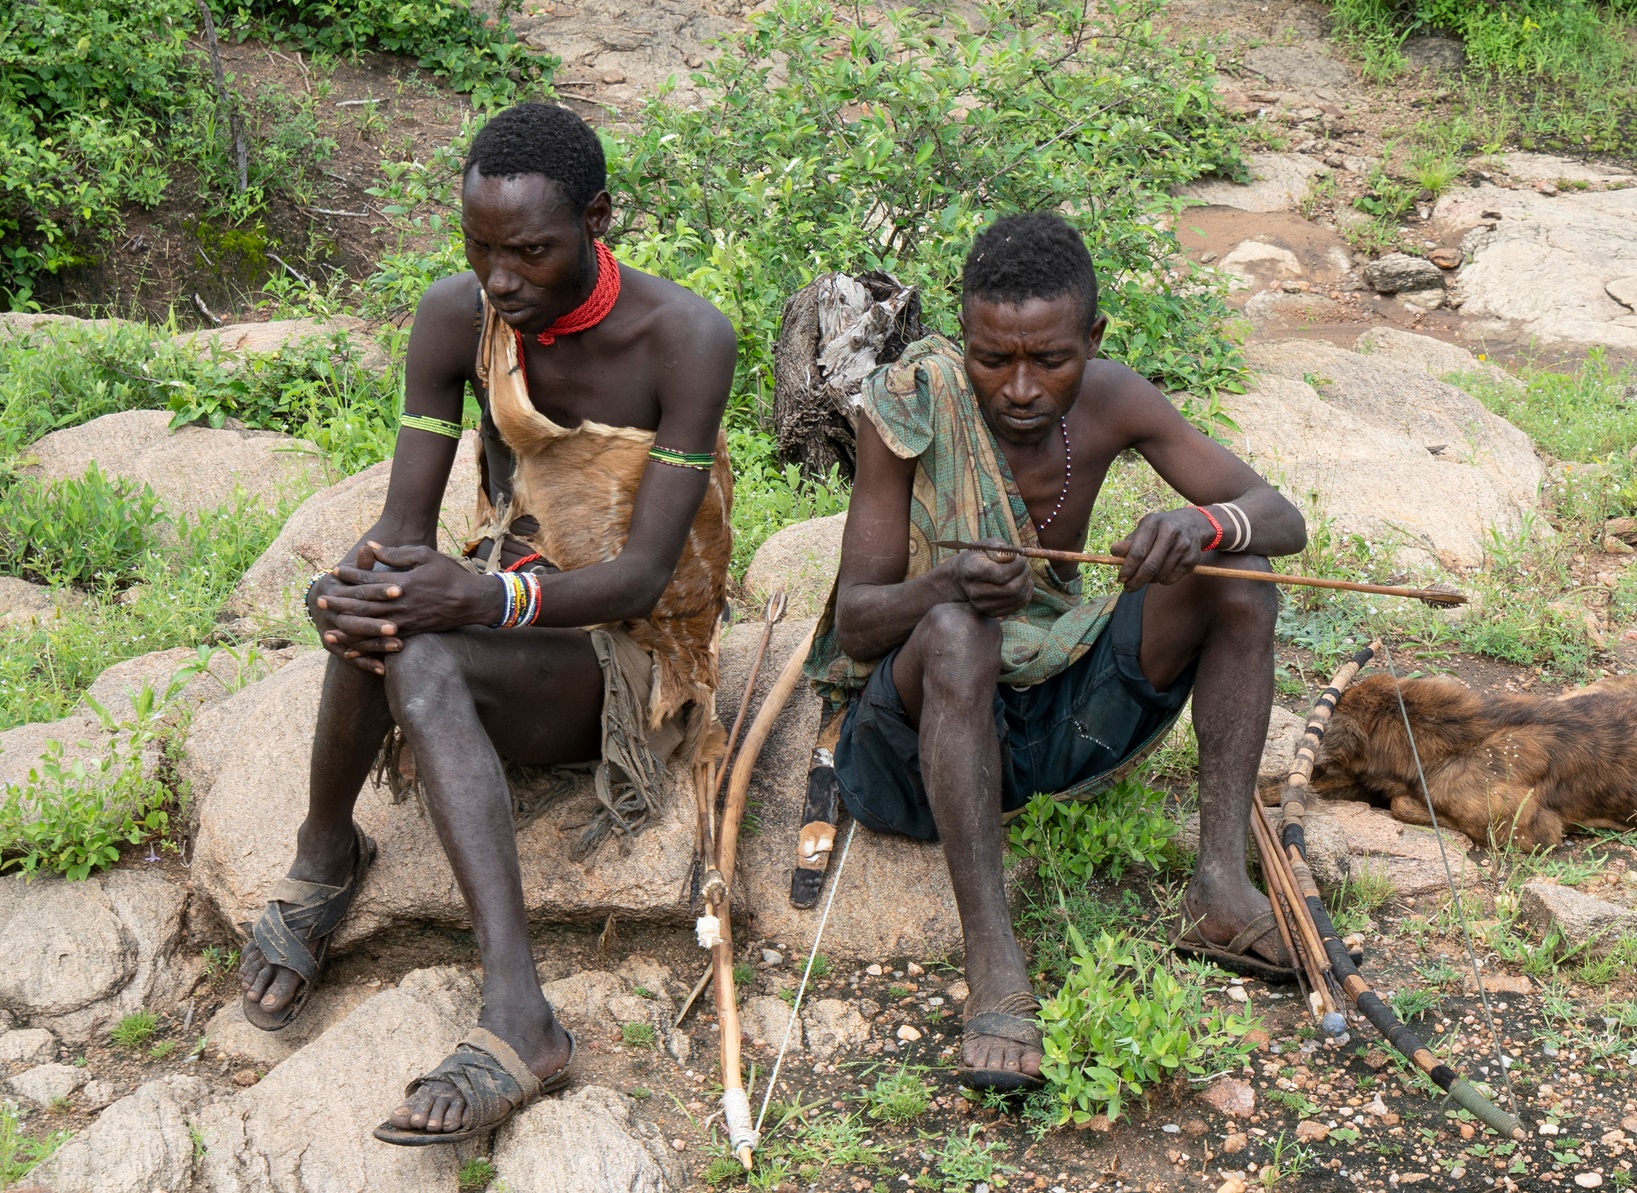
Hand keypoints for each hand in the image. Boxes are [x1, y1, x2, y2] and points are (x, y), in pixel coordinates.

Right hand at [307, 563, 398, 675]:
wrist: (322, 598)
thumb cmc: (346, 580)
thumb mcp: (355, 569)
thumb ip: (364, 564)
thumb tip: (369, 548)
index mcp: (334, 588)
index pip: (360, 591)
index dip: (379, 590)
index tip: (400, 589)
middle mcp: (330, 611)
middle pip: (354, 619)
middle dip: (376, 624)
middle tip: (396, 626)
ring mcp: (333, 630)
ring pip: (355, 639)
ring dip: (376, 644)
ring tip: (398, 645)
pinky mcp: (337, 647)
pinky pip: (352, 657)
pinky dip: (366, 663)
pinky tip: (383, 669)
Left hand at [317, 543, 500, 673]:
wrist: (472, 601)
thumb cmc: (449, 574)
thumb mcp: (424, 556)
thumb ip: (396, 554)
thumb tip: (371, 547)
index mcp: (402, 583)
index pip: (368, 579)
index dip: (350, 575)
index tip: (335, 572)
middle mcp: (399, 605)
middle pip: (362, 605)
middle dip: (340, 602)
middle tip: (320, 601)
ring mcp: (404, 622)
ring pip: (368, 627)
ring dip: (346, 628)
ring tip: (327, 628)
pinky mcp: (409, 634)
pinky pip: (382, 644)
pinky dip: (365, 647)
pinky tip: (350, 650)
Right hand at [948, 537, 1032, 617]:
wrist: (962, 576)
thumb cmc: (978, 557)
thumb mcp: (986, 545)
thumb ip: (999, 547)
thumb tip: (1013, 557)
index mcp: (972, 570)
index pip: (1000, 574)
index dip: (1016, 566)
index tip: (1021, 558)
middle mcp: (974, 591)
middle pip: (1010, 589)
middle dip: (1024, 575)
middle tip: (1026, 566)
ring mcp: (981, 604)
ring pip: (1016, 598)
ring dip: (1026, 584)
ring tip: (1024, 573)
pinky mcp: (990, 612)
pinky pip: (1017, 606)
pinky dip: (1026, 594)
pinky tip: (1023, 583)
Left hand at [1109, 508, 1209, 589]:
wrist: (1192, 524)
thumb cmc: (1159, 530)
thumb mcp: (1143, 530)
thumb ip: (1129, 543)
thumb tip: (1113, 552)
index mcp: (1153, 522)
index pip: (1138, 551)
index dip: (1128, 568)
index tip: (1121, 579)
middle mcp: (1170, 532)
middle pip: (1150, 566)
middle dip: (1136, 581)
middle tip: (1128, 588)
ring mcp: (1183, 545)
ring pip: (1160, 574)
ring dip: (1149, 581)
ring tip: (1144, 578)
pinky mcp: (1192, 558)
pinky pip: (1171, 578)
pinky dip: (1161, 581)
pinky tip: (1159, 575)